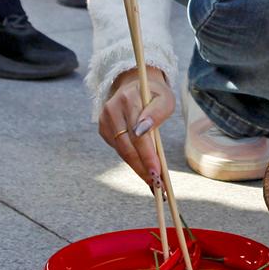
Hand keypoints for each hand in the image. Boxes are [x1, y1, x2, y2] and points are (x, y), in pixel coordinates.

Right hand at [98, 66, 175, 188]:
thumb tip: (143, 130)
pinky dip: (131, 160)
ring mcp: (105, 120)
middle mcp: (112, 110)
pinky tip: (143, 169)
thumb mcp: (165, 98)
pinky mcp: (103, 129)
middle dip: (142, 167)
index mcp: (129, 99)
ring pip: (122, 150)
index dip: (147, 155)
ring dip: (137, 167)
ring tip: (152, 181)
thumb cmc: (155, 94)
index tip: (157, 172)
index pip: (138, 134)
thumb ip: (157, 112)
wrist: (135, 84)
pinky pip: (118, 149)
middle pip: (127, 146)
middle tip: (157, 184)